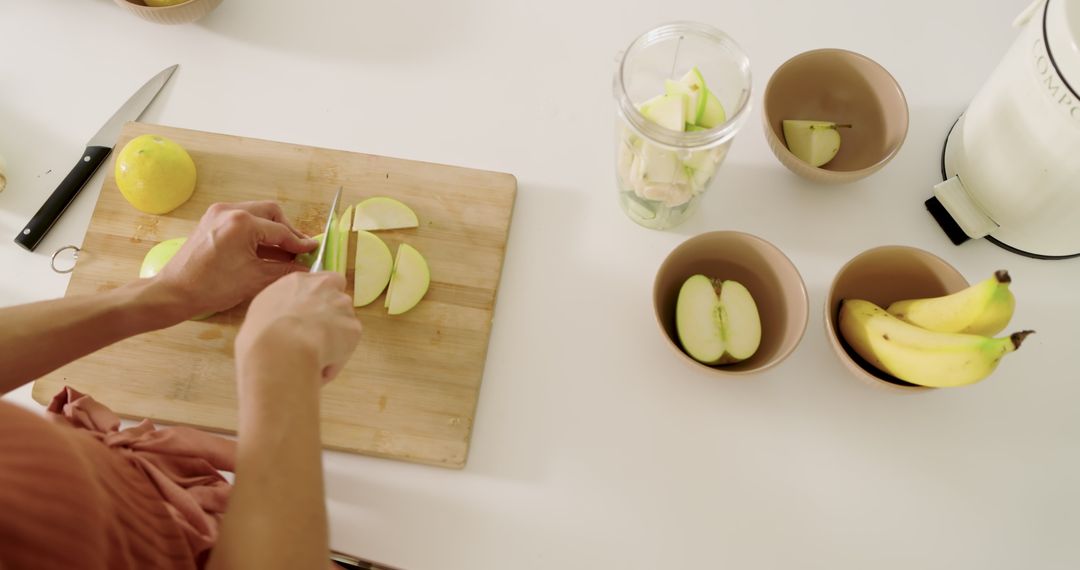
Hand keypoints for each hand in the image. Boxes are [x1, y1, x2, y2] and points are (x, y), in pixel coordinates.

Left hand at [155, 202, 317, 316]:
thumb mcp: (255, 279)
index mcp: (241, 223)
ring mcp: (218, 213)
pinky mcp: (211, 221)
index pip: (281, 231)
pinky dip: (255, 232)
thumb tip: (304, 267)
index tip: (313, 251)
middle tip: (298, 250)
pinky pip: (241, 220)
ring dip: (271, 230)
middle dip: (286, 230)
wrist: (174, 293)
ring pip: (256, 214)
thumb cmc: (211, 287)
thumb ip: (284, 269)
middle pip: (271, 212)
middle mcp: (230, 210)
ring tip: (281, 252)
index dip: (300, 243)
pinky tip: (262, 250)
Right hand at [235, 272, 360, 383]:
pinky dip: (336, 359)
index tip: (312, 315)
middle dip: (331, 318)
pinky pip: (346, 347)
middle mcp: (325, 287)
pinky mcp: (353, 328)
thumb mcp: (261, 311)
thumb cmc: (261, 333)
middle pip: (337, 299)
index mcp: (298, 281)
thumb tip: (285, 319)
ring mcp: (342, 307)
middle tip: (315, 338)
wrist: (281, 349)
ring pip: (344, 324)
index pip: (321, 281)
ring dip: (334, 339)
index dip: (319, 299)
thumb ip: (281, 307)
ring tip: (313, 357)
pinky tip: (318, 365)